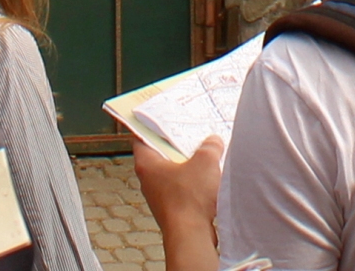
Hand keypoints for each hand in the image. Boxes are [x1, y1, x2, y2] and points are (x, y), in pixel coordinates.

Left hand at [132, 132, 225, 257]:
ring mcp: (160, 198)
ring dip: (188, 167)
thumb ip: (210, 146)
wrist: (191, 236)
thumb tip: (213, 142)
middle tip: (192, 134)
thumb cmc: (189, 198)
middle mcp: (149, 182)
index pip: (141, 138)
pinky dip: (193, 186)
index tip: (164, 119)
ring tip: (206, 157)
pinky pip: (182, 192)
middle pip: (161, 156)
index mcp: (147, 164)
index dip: (152, 127)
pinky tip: (210, 182)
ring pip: (173, 175)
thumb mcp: (205, 161)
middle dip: (177, 147)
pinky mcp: (173, 212)